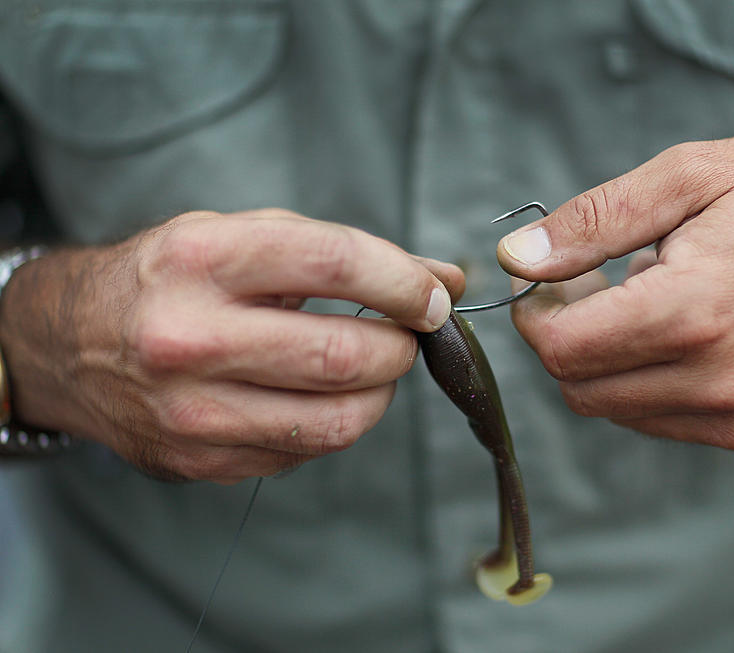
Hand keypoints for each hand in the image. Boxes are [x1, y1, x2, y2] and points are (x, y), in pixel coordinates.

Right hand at [0, 209, 462, 482]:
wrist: (68, 342)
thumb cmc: (171, 278)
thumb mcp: (246, 237)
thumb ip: (346, 254)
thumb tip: (446, 280)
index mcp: (204, 259)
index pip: (335, 264)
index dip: (405, 284)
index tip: (433, 298)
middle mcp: (189, 336)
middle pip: (343, 356)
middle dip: (401, 350)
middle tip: (407, 339)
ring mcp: (192, 409)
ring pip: (336, 421)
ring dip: (379, 396)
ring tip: (371, 370)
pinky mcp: (198, 461)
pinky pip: (304, 452)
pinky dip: (333, 424)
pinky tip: (316, 397)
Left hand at [497, 134, 733, 453]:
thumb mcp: (688, 176)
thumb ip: (593, 222)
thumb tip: (517, 258)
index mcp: (696, 311)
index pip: (564, 351)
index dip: (536, 317)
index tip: (547, 285)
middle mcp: (721, 379)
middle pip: (581, 389)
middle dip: (568, 339)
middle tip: (596, 287)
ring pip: (617, 410)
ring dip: (610, 362)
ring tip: (651, 304)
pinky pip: (662, 421)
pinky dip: (650, 384)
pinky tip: (684, 337)